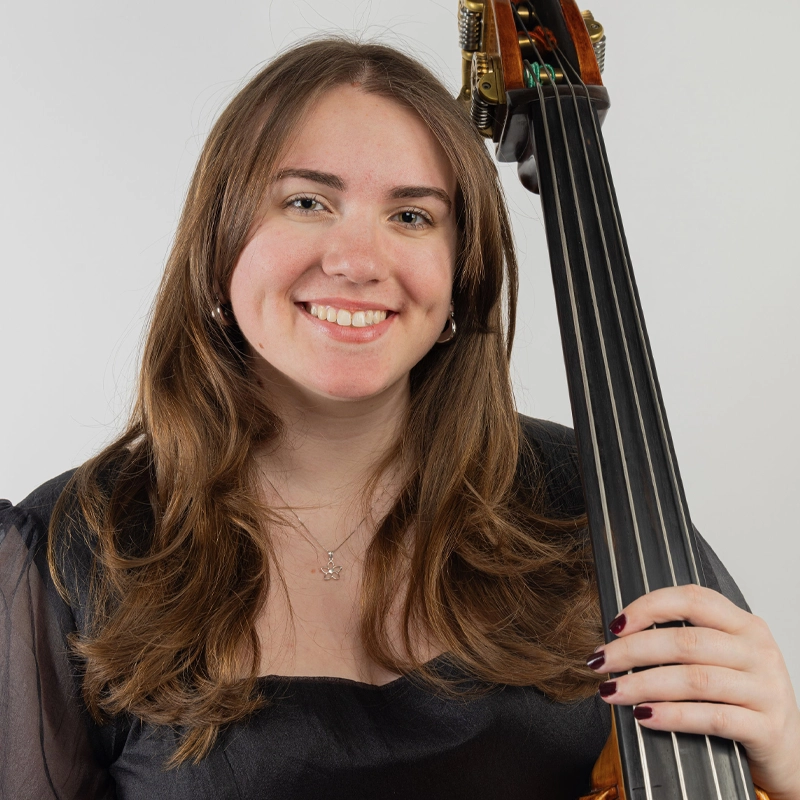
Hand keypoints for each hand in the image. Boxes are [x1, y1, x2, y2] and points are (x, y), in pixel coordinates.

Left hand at [587, 585, 799, 799]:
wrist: (791, 753)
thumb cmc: (744, 700)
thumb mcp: (722, 660)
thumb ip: (685, 642)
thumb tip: (622, 638)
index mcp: (744, 624)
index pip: (692, 599)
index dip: (649, 607)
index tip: (616, 624)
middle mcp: (757, 650)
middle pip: (685, 641)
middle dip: (633, 650)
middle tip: (601, 661)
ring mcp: (766, 689)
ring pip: (694, 679)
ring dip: (643, 684)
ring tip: (612, 691)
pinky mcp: (767, 727)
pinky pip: (712, 717)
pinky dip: (672, 716)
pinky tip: (645, 716)